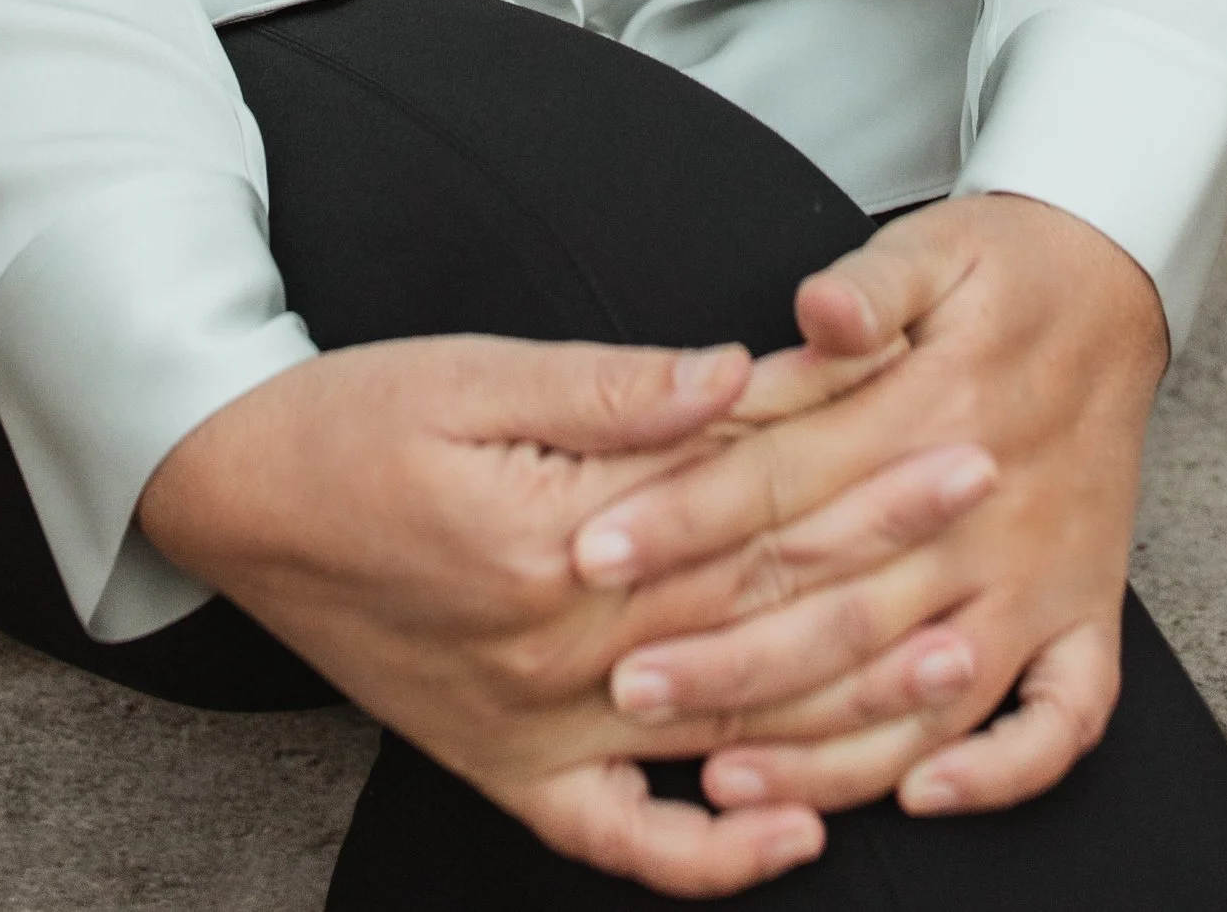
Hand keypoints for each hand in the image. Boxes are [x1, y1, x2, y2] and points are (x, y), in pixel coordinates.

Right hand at [136, 327, 994, 893]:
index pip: (749, 513)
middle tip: (991, 524)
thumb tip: (739, 371)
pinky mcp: (505, 770)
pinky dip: (709, 856)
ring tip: (956, 669)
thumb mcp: (475, 369)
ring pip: (721, 737)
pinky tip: (796, 834)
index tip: (955, 436)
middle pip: (758, 617)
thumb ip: (613, 387)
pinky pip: (620, 841)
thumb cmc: (356, 416)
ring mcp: (532, 729)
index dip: (863, 477)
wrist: (235, 496)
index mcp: (556, 539)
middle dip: (889, 570)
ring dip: (848, 708)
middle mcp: (557, 653)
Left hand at [568, 193, 1167, 823]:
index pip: (788, 482)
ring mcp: (1041, 578)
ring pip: (928, 691)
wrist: (1115, 289)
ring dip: (827, 744)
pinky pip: (1060, 721)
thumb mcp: (932, 245)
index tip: (594, 551)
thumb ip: (870, 283)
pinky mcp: (1086, 614)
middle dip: (725, 658)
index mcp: (937, 413)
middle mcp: (988, 515)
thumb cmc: (1001, 269)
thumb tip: (817, 306)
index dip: (684, 518)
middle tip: (626, 689)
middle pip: (840, 607)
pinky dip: (998, 771)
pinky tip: (918, 795)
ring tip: (724, 774)